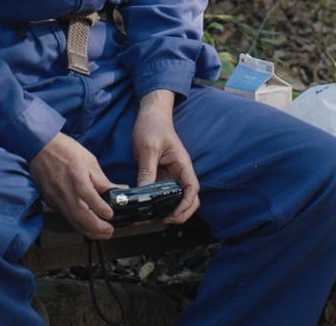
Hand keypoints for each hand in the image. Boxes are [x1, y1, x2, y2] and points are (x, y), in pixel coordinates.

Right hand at [28, 133, 121, 239]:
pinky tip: (87, 226)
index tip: (111, 215)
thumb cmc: (65, 150)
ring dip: (87, 230)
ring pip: (71, 219)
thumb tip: (117, 191)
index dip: (100, 208)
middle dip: (95, 227)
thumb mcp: (89, 160)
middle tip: (109, 231)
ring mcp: (54, 196)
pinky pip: (65, 216)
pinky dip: (77, 224)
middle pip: (78, 214)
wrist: (39, 147)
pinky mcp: (50, 201)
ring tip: (101, 233)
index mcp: (75, 175)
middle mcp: (63, 189)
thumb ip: (101, 180)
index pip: (87, 195)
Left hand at [131, 90, 199, 224]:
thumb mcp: (148, 148)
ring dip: (170, 210)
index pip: (192, 188)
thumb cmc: (153, 126)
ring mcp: (171, 174)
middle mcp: (180, 172)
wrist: (150, 114)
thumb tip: (143, 194)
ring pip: (177, 198)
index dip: (186, 204)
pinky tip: (147, 209)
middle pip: (190, 198)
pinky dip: (159, 204)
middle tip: (164, 220)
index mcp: (182, 164)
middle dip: (181, 212)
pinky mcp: (161, 175)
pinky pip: (163, 194)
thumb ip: (147, 171)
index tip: (173, 214)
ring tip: (153, 218)